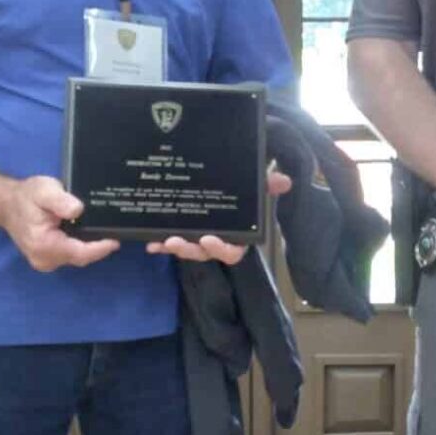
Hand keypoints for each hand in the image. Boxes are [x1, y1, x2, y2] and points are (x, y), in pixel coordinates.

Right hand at [0, 175, 119, 271]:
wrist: (7, 203)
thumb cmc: (27, 196)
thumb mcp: (45, 190)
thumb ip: (61, 201)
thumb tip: (78, 210)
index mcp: (44, 246)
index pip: (79, 253)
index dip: (100, 248)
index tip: (117, 240)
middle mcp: (44, 259)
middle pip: (80, 257)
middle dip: (99, 246)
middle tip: (117, 229)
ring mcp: (45, 261)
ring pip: (77, 256)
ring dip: (91, 246)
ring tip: (108, 229)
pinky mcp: (47, 257)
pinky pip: (70, 253)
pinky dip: (82, 244)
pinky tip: (92, 231)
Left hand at [146, 169, 292, 264]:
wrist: (228, 181)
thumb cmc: (245, 189)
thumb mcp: (257, 186)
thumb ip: (269, 184)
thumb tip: (285, 180)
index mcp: (238, 236)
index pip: (232, 252)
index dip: (220, 250)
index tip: (208, 240)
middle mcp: (218, 241)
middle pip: (204, 253)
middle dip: (189, 250)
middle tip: (176, 242)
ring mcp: (199, 238)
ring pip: (188, 249)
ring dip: (174, 248)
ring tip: (162, 242)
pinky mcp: (184, 233)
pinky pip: (173, 242)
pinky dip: (161, 244)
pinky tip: (150, 242)